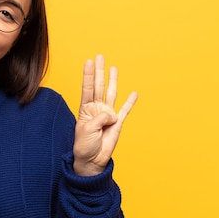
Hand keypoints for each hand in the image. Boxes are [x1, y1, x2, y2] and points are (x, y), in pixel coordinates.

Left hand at [73, 55, 137, 175]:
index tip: (88, 61)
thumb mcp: (87, 129)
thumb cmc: (84, 145)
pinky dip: (130, 102)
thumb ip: (100, 118)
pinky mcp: (117, 123)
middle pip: (99, 86)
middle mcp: (96, 109)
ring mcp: (107, 115)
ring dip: (113, 80)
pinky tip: (134, 93)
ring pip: (112, 94)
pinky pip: (125, 110)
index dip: (88, 75)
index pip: (87, 88)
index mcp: (85, 109)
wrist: (91, 160)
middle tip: (100, 57)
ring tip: (113, 68)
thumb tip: (112, 115)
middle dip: (100, 71)